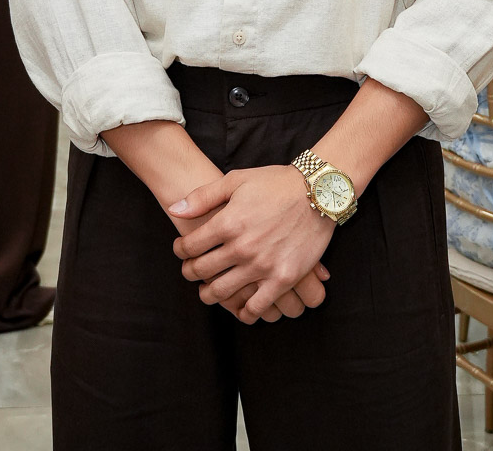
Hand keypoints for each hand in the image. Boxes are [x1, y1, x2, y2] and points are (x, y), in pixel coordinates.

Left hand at [170, 164, 334, 323]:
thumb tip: (175, 209)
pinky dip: (243, 312)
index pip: (189, 246)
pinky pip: (256, 307)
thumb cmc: (275, 183)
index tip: (182, 250)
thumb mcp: (236, 180)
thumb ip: (203, 196)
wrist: (317, 192)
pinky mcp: (283, 279)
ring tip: (208, 290)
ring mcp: (262, 266)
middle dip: (190, 273)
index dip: (180, 250)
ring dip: (209, 295)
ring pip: (222, 293)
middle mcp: (242, 248)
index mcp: (228, 223)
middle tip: (191, 271)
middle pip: (201, 272)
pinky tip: (240, 308)